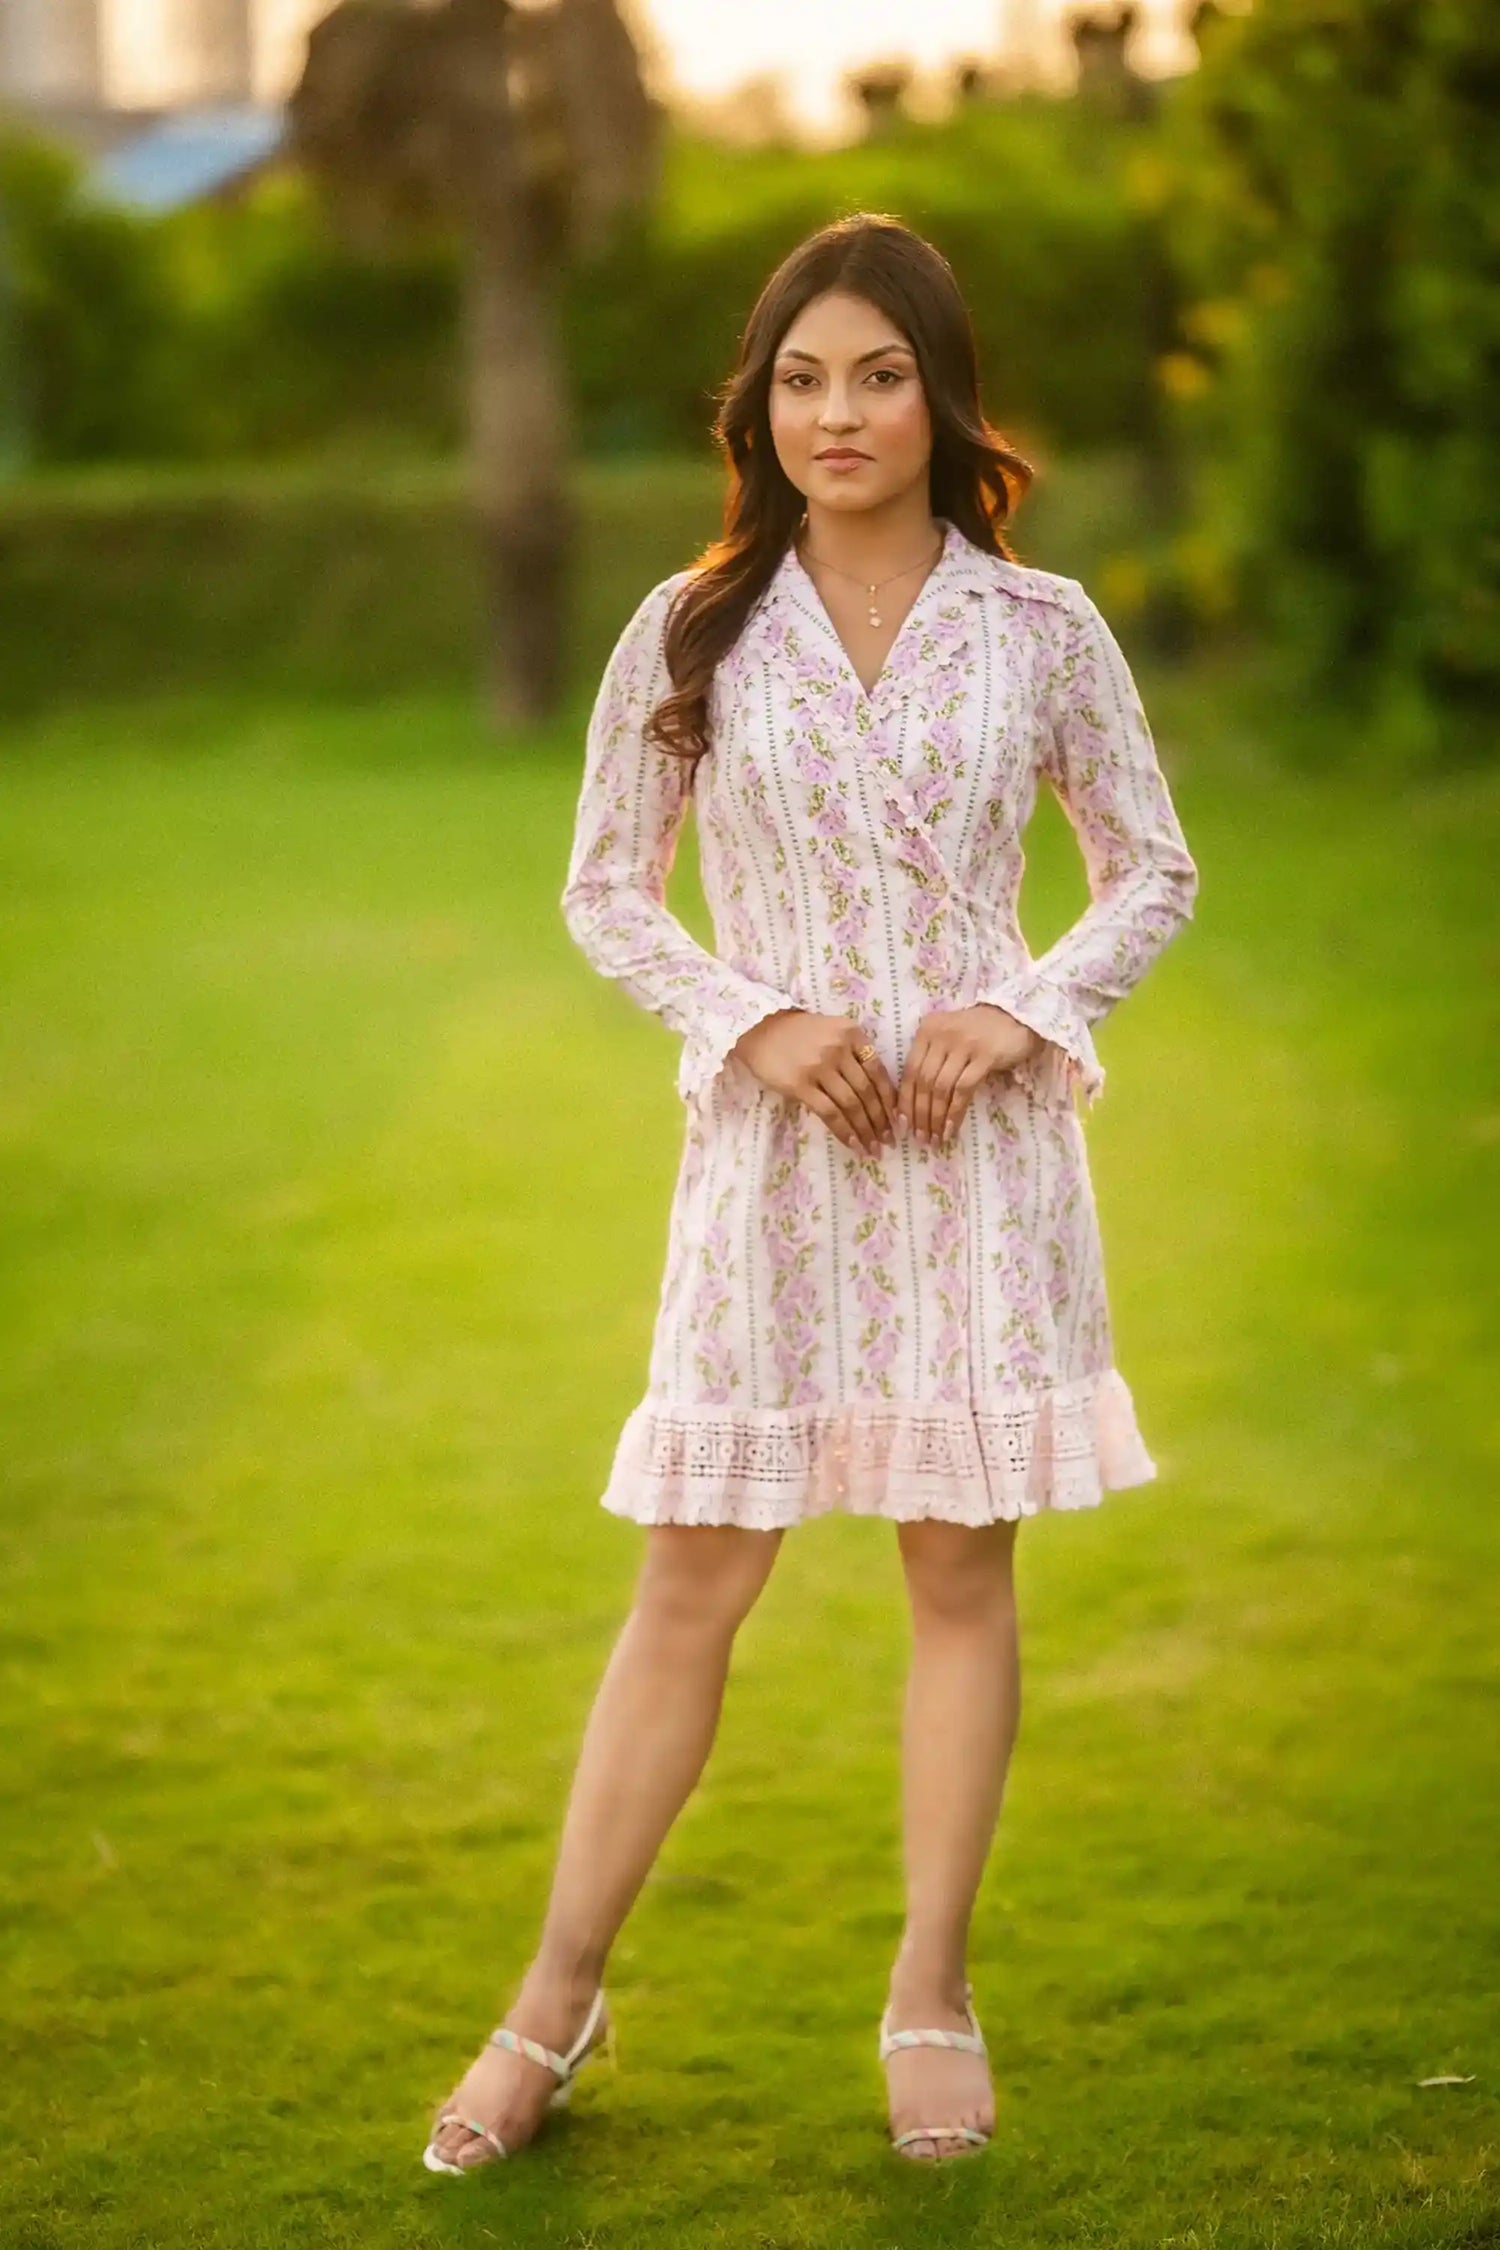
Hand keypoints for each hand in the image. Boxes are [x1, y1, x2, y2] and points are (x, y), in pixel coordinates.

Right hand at [732, 1010, 899, 1155]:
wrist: (758, 1029)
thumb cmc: (797, 1033)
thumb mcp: (832, 1031)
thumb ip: (854, 1053)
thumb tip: (876, 1094)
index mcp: (852, 1034)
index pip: (879, 1072)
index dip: (889, 1101)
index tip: (896, 1121)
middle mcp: (840, 1049)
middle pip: (867, 1092)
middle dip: (880, 1121)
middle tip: (888, 1142)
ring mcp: (820, 1067)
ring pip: (851, 1104)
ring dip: (864, 1130)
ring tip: (871, 1148)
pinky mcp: (800, 1084)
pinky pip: (829, 1113)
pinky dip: (844, 1131)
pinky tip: (852, 1144)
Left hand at [896, 1005, 1044, 1146]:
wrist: (1018, 1017)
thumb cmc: (980, 1031)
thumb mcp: (949, 1038)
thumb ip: (931, 1059)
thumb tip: (915, 1102)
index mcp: (927, 1030)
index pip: (909, 1070)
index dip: (905, 1100)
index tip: (903, 1124)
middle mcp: (941, 1034)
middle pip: (923, 1081)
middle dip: (920, 1114)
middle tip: (921, 1137)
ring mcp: (963, 1044)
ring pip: (941, 1087)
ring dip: (936, 1117)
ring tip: (936, 1138)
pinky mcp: (985, 1055)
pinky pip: (963, 1089)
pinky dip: (955, 1112)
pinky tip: (952, 1128)